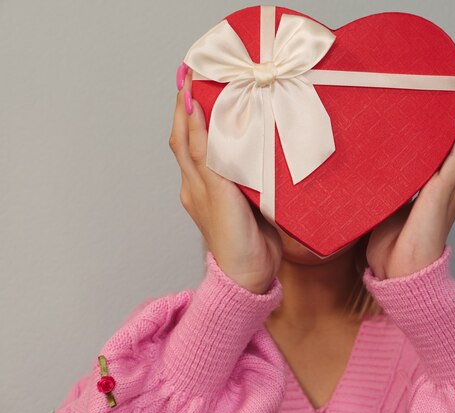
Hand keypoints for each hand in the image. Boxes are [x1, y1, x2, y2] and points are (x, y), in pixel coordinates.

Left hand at [169, 64, 282, 293]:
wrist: (251, 275)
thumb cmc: (232, 241)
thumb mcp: (217, 193)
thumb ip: (206, 154)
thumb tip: (193, 114)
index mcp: (194, 183)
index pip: (184, 136)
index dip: (184, 106)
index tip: (190, 76)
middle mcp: (203, 184)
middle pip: (194, 139)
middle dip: (195, 109)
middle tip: (205, 80)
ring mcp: (221, 192)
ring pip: (212, 150)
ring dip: (213, 123)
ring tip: (224, 99)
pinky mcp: (240, 198)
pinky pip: (232, 164)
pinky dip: (232, 144)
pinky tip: (244, 135)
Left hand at [366, 75, 454, 278]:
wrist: (402, 276)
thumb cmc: (392, 250)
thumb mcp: (384, 208)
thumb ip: (384, 187)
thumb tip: (364, 168)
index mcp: (433, 190)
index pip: (444, 149)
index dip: (447, 122)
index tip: (444, 95)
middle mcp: (447, 186)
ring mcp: (450, 188)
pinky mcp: (444, 192)